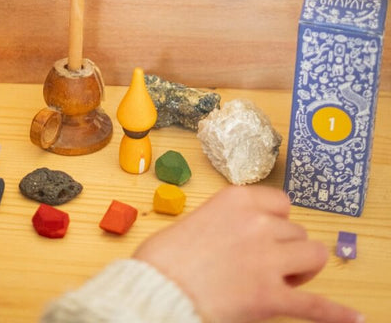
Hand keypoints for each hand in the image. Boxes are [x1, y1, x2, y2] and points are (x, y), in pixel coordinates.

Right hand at [133, 185, 362, 322]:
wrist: (156, 288)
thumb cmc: (165, 256)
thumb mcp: (197, 220)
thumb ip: (227, 223)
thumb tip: (242, 240)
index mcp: (237, 199)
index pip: (281, 203)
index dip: (276, 222)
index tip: (264, 235)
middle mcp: (258, 222)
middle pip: (297, 231)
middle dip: (287, 248)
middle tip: (265, 266)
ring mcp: (268, 259)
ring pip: (313, 256)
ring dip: (302, 269)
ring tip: (283, 283)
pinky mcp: (272, 297)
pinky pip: (316, 305)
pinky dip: (336, 313)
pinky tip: (354, 318)